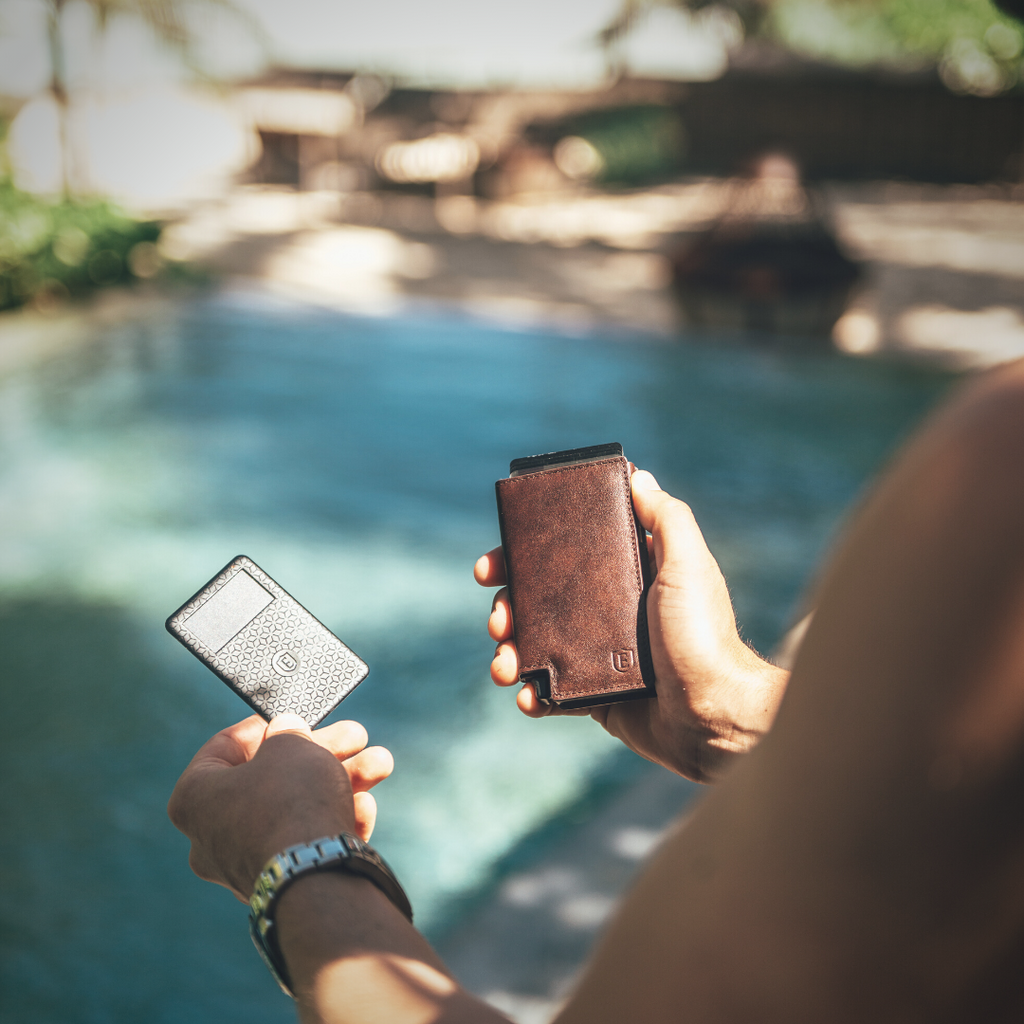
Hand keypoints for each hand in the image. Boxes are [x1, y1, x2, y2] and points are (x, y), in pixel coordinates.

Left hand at [167, 714, 393, 901]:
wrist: (315, 875)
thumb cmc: (291, 799)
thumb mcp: (291, 745)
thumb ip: (287, 731)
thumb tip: (285, 729)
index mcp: (194, 797)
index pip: (225, 748)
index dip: (265, 725)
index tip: (294, 716)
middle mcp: (211, 835)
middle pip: (273, 778)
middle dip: (323, 752)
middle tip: (355, 736)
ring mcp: (244, 865)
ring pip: (297, 809)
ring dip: (342, 781)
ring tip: (380, 764)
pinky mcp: (279, 887)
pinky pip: (306, 843)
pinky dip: (335, 820)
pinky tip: (365, 807)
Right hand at [475, 470, 787, 781]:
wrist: (714, 716)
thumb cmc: (704, 635)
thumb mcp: (689, 564)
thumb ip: (667, 518)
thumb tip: (638, 475)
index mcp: (626, 576)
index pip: (565, 555)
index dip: (525, 553)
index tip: (497, 560)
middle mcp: (609, 612)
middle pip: (539, 600)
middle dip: (507, 606)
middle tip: (498, 617)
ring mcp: (600, 655)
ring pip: (537, 646)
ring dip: (508, 652)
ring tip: (503, 665)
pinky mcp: (597, 696)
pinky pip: (552, 693)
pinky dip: (532, 694)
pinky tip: (526, 697)